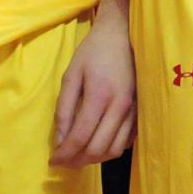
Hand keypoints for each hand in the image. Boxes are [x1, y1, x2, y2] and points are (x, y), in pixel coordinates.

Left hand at [50, 2, 135, 167]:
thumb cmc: (94, 51)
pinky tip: (100, 141)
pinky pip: (127, 140)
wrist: (123, 32)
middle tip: (64, 160)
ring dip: (94, 158)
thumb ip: (64, 110)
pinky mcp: (140, 108)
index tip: (52, 161)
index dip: (63, 155)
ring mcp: (134, 108)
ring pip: (114, 149)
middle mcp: (120, 105)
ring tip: (80, 153)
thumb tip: (59, 141)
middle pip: (97, 149)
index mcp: (100, 95)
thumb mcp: (71, 75)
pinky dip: (111, 148)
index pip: (80, 137)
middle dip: (77, 161)